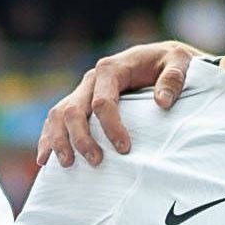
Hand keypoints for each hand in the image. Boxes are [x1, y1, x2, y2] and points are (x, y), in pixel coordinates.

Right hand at [36, 41, 201, 166]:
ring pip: (58, 116)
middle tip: (96, 161)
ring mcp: (82, 92)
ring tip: (66, 165)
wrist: (162, 59)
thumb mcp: (180, 63)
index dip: (111, 127)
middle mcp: (92, 79)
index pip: (102, 101)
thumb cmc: (171, 63)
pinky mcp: (80, 104)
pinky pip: (56, 121)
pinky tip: (44, 160)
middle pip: (74, 110)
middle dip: (81, 138)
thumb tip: (162, 102)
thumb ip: (173, 79)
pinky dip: (48, 139)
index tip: (125, 149)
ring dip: (58, 141)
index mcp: (112, 68)